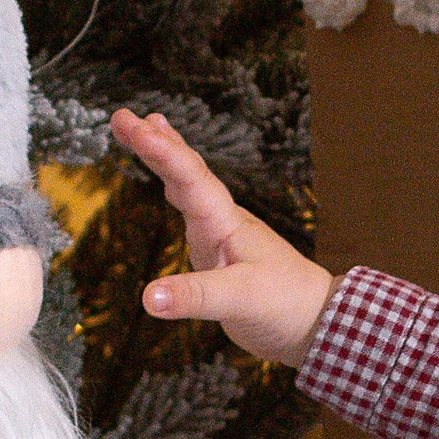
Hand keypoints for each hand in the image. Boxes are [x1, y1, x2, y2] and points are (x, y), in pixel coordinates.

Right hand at [111, 109, 335, 364]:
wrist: (315, 322)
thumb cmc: (285, 305)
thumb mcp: (239, 300)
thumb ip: (194, 297)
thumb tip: (147, 298)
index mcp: (226, 223)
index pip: (189, 177)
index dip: (160, 150)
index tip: (131, 124)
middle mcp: (222, 221)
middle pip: (187, 172)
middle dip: (155, 143)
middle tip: (123, 117)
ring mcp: (221, 236)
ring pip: (190, 186)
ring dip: (166, 158)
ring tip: (147, 128)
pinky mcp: (218, 255)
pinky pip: (191, 210)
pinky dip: (176, 189)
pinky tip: (169, 185)